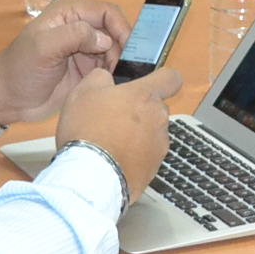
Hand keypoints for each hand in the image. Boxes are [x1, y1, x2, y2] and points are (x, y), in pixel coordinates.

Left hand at [0, 0, 132, 125]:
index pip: (106, 11)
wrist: (8, 99)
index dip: (120, 26)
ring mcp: (84, 49)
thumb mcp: (44, 48)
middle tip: (121, 67)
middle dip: (122, 47)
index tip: (129, 47)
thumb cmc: (21, 69)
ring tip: (112, 77)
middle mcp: (79, 27)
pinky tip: (110, 82)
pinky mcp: (87, 69)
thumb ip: (74, 36)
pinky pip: (110, 66)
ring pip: (115, 49)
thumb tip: (105, 40)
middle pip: (114, 30)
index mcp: (69, 14)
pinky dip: (114, 72)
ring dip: (119, 61)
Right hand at [56, 66, 181, 200]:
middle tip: (113, 118)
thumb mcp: (84, 92)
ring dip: (135, 135)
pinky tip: (113, 158)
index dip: (162, 79)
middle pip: (156, 109)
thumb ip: (100, 77)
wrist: (91, 176)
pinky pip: (146, 156)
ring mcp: (159, 145)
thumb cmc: (87, 131)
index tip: (149, 84)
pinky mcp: (154, 168)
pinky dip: (133, 157)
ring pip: (151, 133)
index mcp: (145, 96)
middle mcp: (159, 119)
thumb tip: (106, 77)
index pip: (171, 78)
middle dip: (138, 112)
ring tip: (109, 142)